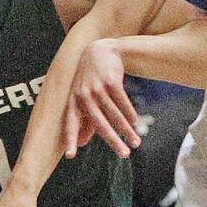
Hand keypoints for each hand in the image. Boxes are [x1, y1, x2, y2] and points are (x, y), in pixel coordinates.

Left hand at [64, 39, 139, 158]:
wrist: (99, 51)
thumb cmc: (89, 81)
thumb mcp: (82, 99)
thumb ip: (82, 122)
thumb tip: (80, 144)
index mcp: (73, 103)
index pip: (70, 124)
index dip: (70, 139)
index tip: (71, 155)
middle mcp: (83, 96)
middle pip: (99, 123)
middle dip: (113, 140)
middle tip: (124, 155)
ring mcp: (96, 87)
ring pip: (114, 114)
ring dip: (127, 130)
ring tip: (136, 142)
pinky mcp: (110, 80)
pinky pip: (122, 101)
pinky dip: (130, 113)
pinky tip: (136, 123)